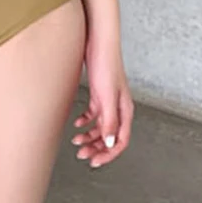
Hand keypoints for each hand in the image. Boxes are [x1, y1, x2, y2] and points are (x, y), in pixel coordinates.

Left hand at [71, 30, 133, 167]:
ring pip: (100, 126)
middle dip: (96, 148)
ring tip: (76, 140)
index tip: (94, 162)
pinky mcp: (98, 92)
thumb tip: (109, 144)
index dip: (108, 154)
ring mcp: (108, 100)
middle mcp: (118, 107)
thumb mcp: (106, 95)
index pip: (120, 141)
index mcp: (125, 110)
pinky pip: (94, 114)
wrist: (97, 41)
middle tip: (81, 154)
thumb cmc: (105, 64)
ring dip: (89, 136)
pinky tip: (76, 123)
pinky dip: (85, 121)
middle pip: (109, 136)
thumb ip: (109, 120)